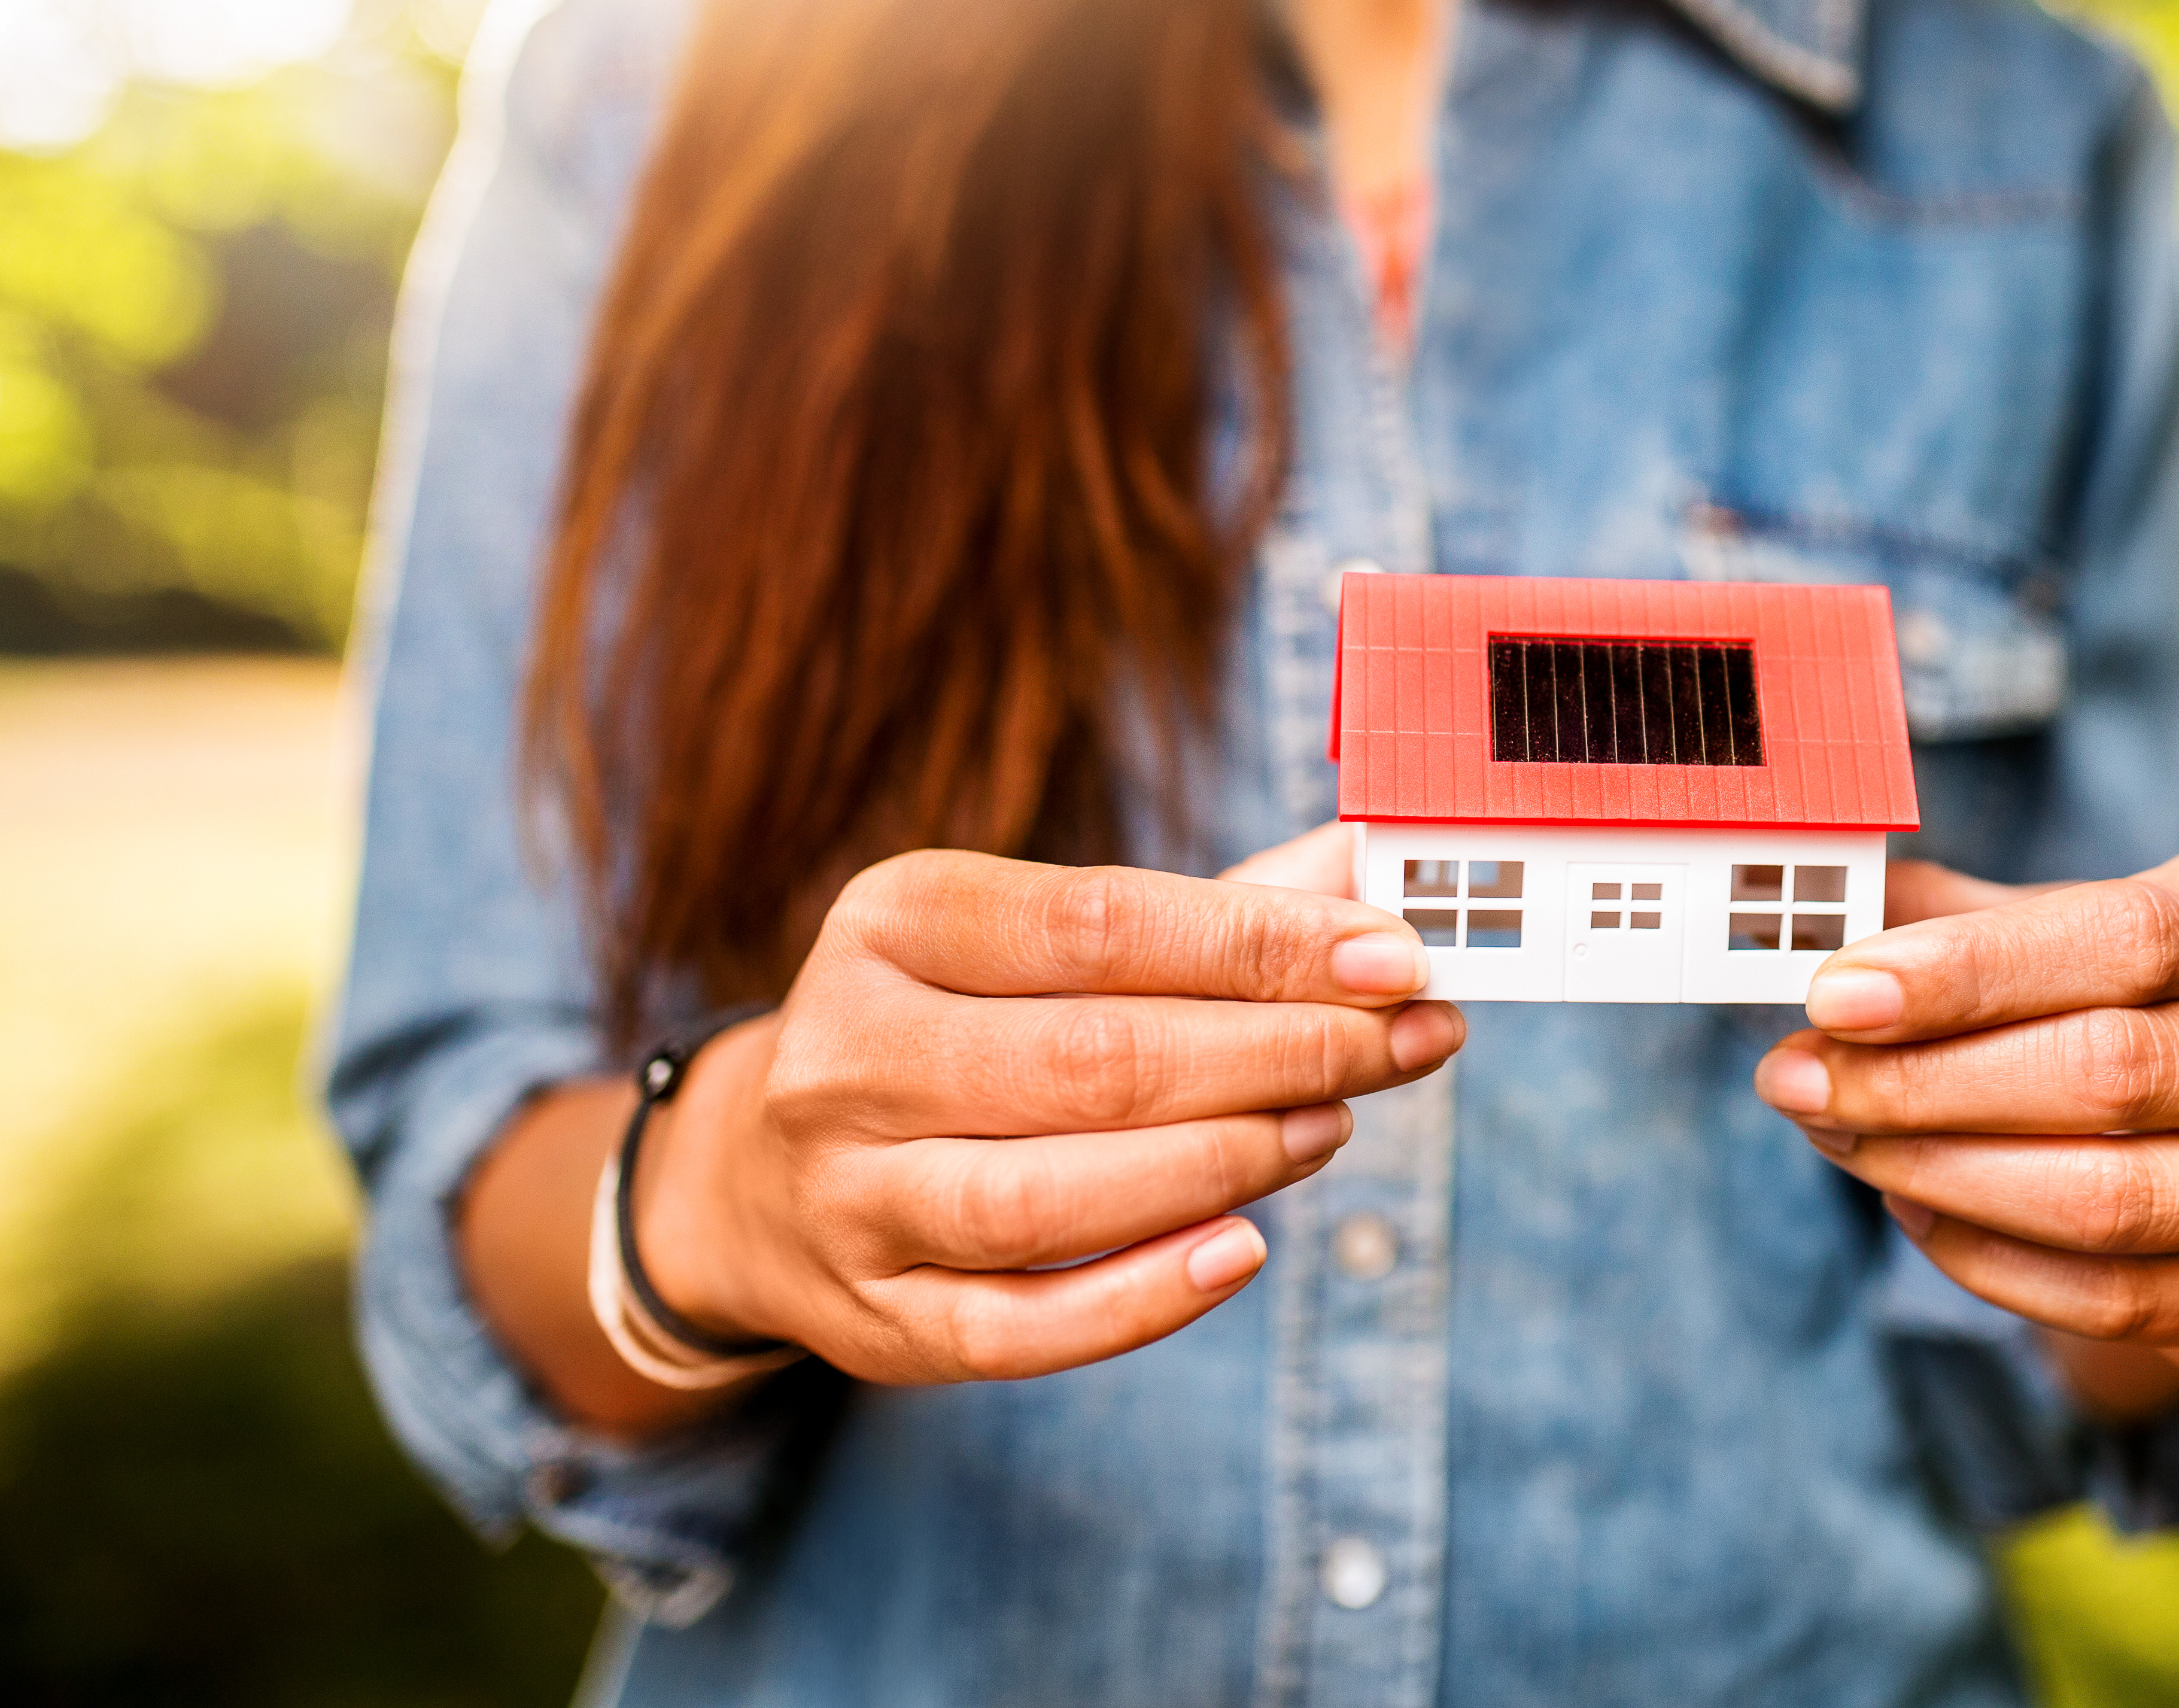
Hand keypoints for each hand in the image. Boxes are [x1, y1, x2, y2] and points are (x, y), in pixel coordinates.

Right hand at [633, 838, 1462, 1382]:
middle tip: (1403, 1044)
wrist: (760, 1178)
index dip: (1262, 942)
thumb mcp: (1040, 941)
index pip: (1101, 921)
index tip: (1395, 958)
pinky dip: (1144, 1298)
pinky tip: (1244, 1250)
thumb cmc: (962, 1033)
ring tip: (1333, 1126)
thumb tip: (1365, 868)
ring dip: (1224, 1163)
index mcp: (890, 924)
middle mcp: (847, 1058)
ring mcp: (849, 1198)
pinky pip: (1022, 1325)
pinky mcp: (877, 1319)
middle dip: (1280, 1053)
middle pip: (1095, 1060)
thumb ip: (1205, 913)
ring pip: (1054, 1198)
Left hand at [1750, 850, 2178, 1379]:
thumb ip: (1974, 919)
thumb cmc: (2174, 1015)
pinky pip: (2107, 1296)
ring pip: (2105, 1199)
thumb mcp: (2103, 935)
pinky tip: (1914, 1208)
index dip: (1971, 970)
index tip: (1836, 992)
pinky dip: (1987, 1258)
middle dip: (1924, 1081)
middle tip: (1796, 1078)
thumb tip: (1824, 910)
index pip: (2126, 937)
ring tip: (1838, 1139)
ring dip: (1938, 1174)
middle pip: (2107, 1072)